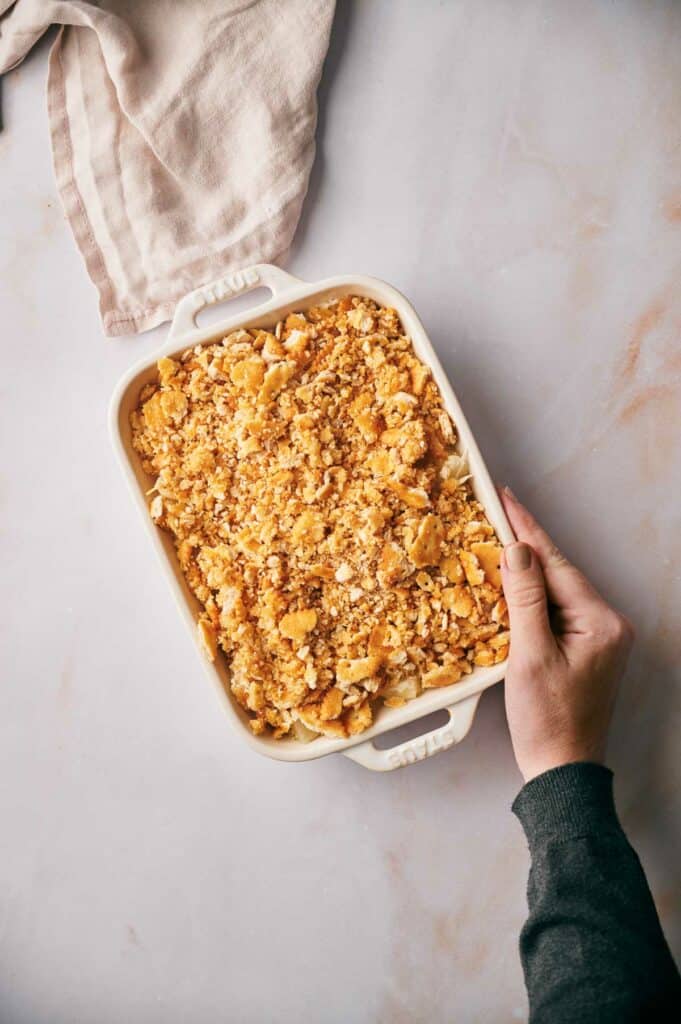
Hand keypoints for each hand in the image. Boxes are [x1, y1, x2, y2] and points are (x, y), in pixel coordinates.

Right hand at [499, 487, 633, 781]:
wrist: (561, 770)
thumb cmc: (547, 721)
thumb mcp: (530, 656)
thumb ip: (525, 600)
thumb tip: (518, 552)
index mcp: (601, 622)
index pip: (557, 564)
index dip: (527, 530)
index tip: (505, 498)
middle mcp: (608, 624)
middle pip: (558, 574)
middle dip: (525, 546)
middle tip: (495, 513)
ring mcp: (599, 637)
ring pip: (556, 591)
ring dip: (525, 572)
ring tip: (495, 541)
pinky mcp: (586, 649)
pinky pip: (555, 610)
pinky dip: (531, 598)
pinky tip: (509, 585)